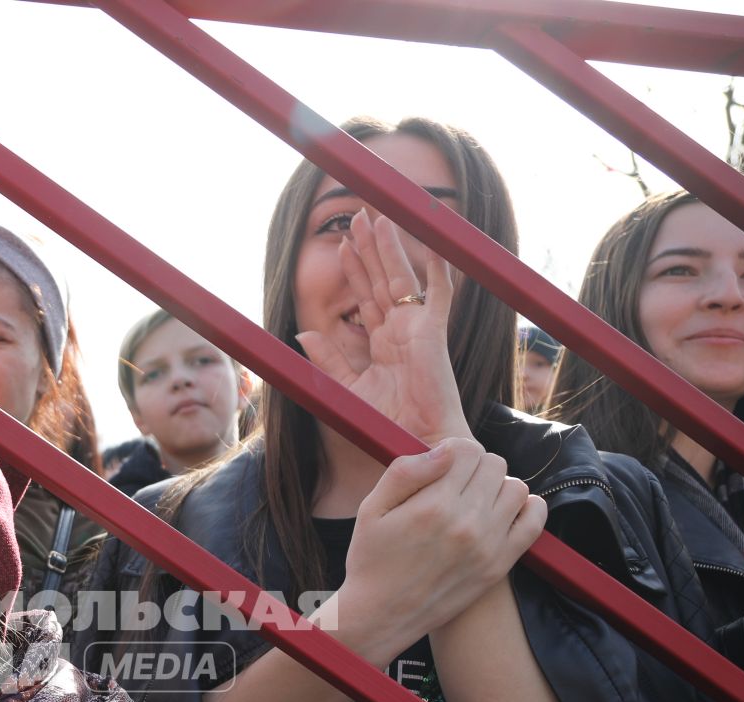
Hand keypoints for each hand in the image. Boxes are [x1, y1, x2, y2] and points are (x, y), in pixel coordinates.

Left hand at [297, 209, 468, 445]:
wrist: (416, 442)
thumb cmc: (388, 424)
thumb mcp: (347, 388)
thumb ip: (329, 360)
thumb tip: (304, 334)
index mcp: (382, 343)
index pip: (367, 297)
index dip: (355, 271)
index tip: (342, 245)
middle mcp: (401, 331)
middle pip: (383, 280)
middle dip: (370, 249)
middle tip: (359, 217)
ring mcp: (418, 329)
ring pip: (403, 279)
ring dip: (391, 249)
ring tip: (379, 219)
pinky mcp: (433, 333)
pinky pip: (439, 296)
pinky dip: (438, 272)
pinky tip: (435, 246)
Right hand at [336, 439, 544, 662]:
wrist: (381, 616)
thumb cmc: (372, 560)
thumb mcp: (370, 509)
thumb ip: (405, 472)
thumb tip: (444, 450)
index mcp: (433, 504)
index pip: (467, 450)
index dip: (454, 452)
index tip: (442, 467)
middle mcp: (466, 522)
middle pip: (494, 465)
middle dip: (475, 468)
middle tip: (455, 486)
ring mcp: (488, 545)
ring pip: (516, 488)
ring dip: (498, 487)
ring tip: (475, 502)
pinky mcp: (499, 564)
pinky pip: (534, 521)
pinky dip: (527, 508)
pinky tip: (503, 513)